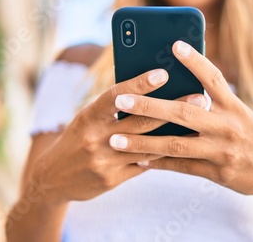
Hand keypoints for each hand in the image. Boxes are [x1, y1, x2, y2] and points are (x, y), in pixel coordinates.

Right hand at [30, 67, 206, 204]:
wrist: (52, 178)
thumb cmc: (76, 138)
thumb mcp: (86, 118)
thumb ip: (112, 107)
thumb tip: (146, 89)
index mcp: (88, 116)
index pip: (116, 96)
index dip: (139, 84)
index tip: (163, 73)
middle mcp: (95, 138)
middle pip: (140, 121)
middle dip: (173, 108)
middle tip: (200, 98)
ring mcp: (104, 161)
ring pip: (148, 145)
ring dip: (176, 133)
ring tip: (201, 123)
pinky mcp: (112, 179)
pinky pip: (144, 164)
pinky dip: (163, 153)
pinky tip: (184, 145)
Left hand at [109, 41, 252, 203]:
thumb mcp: (241, 115)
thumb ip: (215, 104)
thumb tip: (182, 91)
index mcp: (234, 106)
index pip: (213, 77)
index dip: (195, 60)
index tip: (174, 44)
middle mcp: (228, 124)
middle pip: (183, 110)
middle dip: (149, 105)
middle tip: (121, 99)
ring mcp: (222, 150)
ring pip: (175, 143)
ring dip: (143, 142)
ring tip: (115, 139)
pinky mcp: (217, 172)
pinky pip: (181, 167)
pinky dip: (158, 163)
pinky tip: (137, 160)